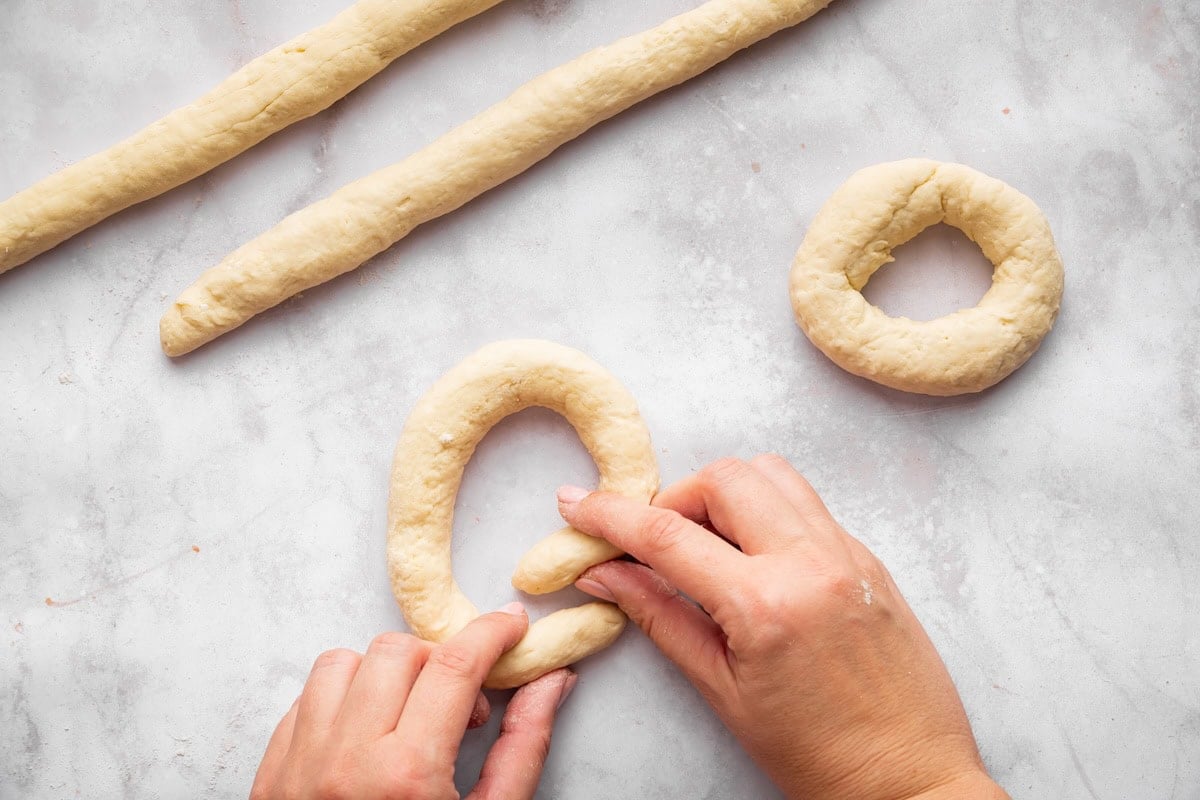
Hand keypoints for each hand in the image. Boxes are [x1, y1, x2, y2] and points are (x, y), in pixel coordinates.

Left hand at [250, 604, 575, 799]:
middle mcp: (345, 758)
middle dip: (441, 663)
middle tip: (462, 709)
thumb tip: (552, 683)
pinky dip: (342, 699)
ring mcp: (298, 763)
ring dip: (385, 675)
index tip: (512, 627)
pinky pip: (305, 699)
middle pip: (398, 652)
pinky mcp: (270, 773)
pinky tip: (369, 737)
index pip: (455, 663)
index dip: (492, 632)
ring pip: (342, 663)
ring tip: (410, 718)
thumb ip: (522, 749)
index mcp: (407, 775)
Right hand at [558, 455, 1007, 799]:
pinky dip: (766, 511)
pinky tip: (753, 558)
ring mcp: (847, 552)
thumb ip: (660, 618)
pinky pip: (806, 503)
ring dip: (724, 493)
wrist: (911, 777)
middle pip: (723, 477)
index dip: (609, 514)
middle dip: (675, 498)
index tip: (575, 504)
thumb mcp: (722, 691)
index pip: (667, 534)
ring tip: (706, 546)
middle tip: (655, 545)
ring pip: (771, 473)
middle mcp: (811, 561)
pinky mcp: (868, 557)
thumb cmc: (818, 754)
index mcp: (766, 604)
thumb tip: (605, 575)